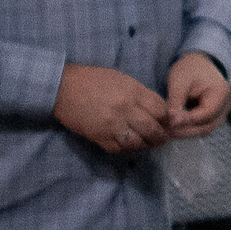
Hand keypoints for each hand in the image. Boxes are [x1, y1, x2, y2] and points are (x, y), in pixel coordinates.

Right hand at [55, 63, 170, 152]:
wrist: (63, 87)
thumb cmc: (94, 80)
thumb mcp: (123, 80)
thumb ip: (141, 95)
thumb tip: (158, 110)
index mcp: (134, 92)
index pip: (161, 110)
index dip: (166, 119)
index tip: (167, 123)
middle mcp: (126, 108)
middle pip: (153, 129)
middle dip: (160, 137)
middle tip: (162, 139)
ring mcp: (112, 124)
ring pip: (138, 142)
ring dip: (145, 145)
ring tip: (147, 144)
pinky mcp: (99, 136)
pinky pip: (119, 148)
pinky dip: (126, 148)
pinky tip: (128, 145)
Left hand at [163, 52, 230, 139]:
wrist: (199, 64)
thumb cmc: (190, 69)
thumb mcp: (180, 81)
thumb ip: (176, 102)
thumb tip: (173, 123)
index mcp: (221, 94)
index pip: (206, 114)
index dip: (188, 121)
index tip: (169, 124)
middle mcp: (226, 106)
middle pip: (207, 126)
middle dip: (186, 130)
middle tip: (166, 131)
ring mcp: (222, 113)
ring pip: (205, 129)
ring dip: (187, 132)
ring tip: (168, 130)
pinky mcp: (215, 116)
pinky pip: (203, 126)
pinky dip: (189, 128)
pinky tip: (175, 127)